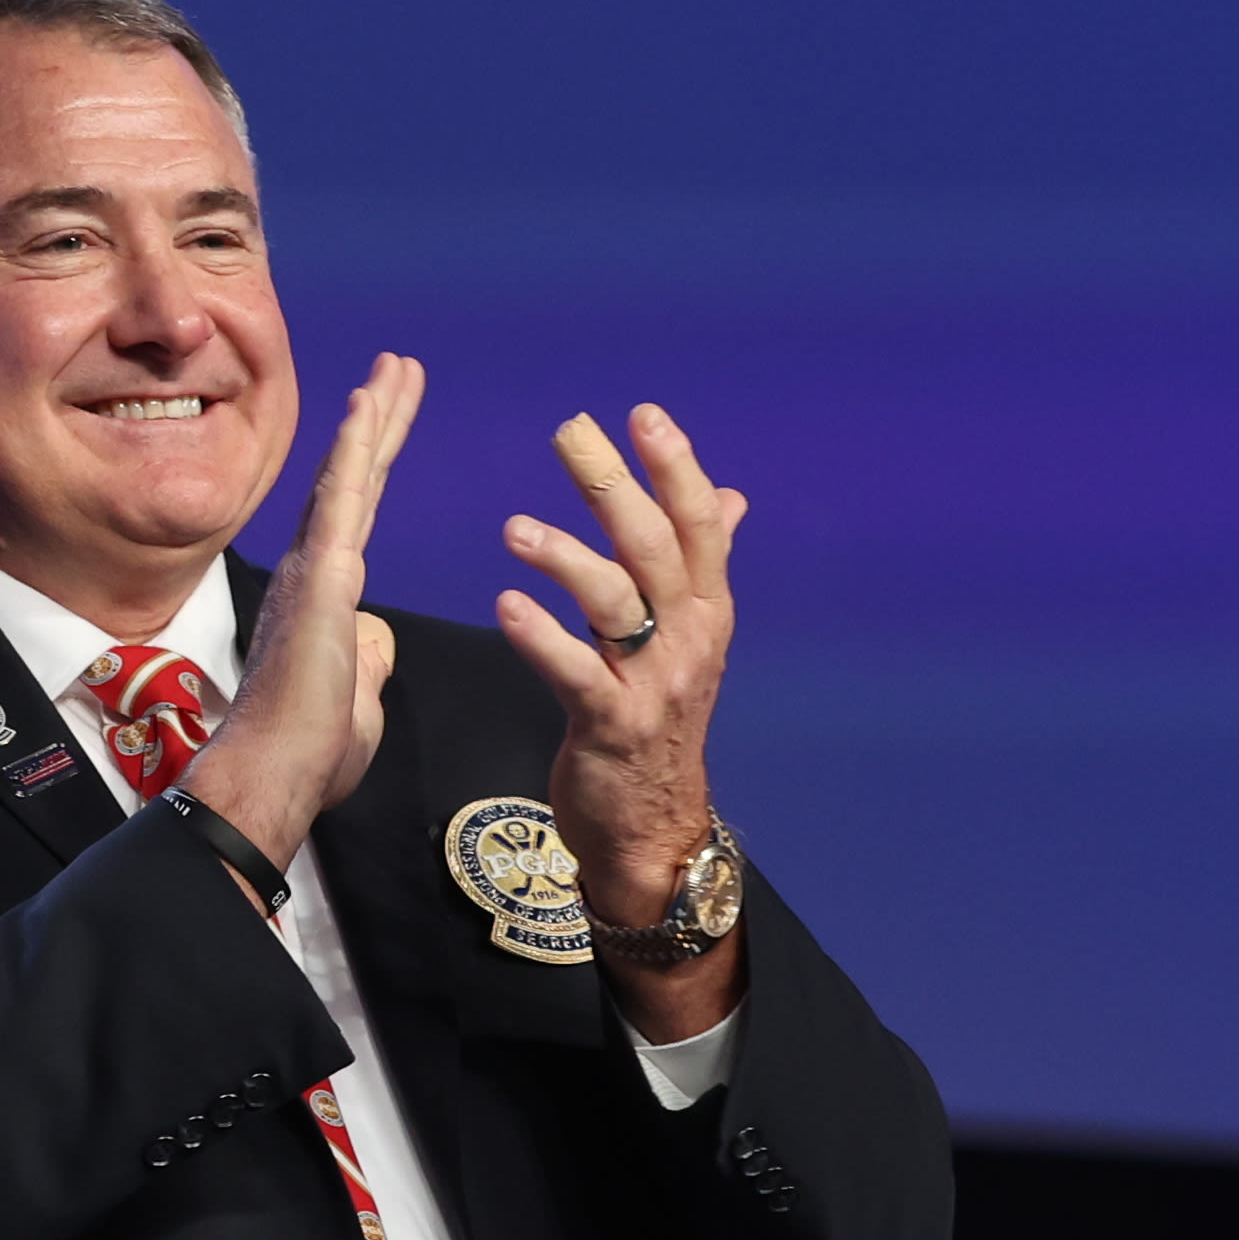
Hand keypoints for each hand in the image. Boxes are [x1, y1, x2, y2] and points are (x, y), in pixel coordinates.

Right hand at [181, 354, 423, 894]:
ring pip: (348, 477)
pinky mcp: (321, 577)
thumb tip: (375, 637)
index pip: (358, 515)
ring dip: (374, 419)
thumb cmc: (307, 755)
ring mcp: (314, 570)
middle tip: (399, 371)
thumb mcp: (357, 702)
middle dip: (378, 423)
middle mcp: (312, 573)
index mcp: (324, 599)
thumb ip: (367, 662)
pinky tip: (368, 406)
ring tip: (397, 370)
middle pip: (353, 482)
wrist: (274, 773)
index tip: (389, 418)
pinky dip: (354, 448)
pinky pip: (341, 498)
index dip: (374, 464)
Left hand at [495, 403, 750, 1035]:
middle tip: (569, 432)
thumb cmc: (658, 722)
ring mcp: (653, 683)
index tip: (642, 414)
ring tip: (513, 527)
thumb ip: (700, 566)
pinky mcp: (609, 726)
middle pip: (655, 546)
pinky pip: (575, 672)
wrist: (653, 825)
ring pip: (616, 602)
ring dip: (565, 556)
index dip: (675, 467)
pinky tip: (506, 605)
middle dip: (613, 483)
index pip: (699, 524)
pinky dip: (540, 636)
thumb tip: (733, 497)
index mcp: (705, 611)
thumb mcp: (689, 639)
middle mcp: (688, 639)